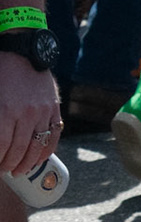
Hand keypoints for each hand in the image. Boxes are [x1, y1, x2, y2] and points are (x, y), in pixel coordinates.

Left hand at [0, 55, 60, 177]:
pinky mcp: (54, 110)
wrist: (23, 51)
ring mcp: (43, 113)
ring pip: (36, 147)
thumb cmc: (0, 71)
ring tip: (18, 170)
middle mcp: (26, 114)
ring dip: (27, 163)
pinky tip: (38, 159)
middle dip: (9, 164)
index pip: (1, 144)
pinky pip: (53, 137)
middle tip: (4, 170)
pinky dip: (46, 152)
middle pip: (18, 149)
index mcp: (6, 109)